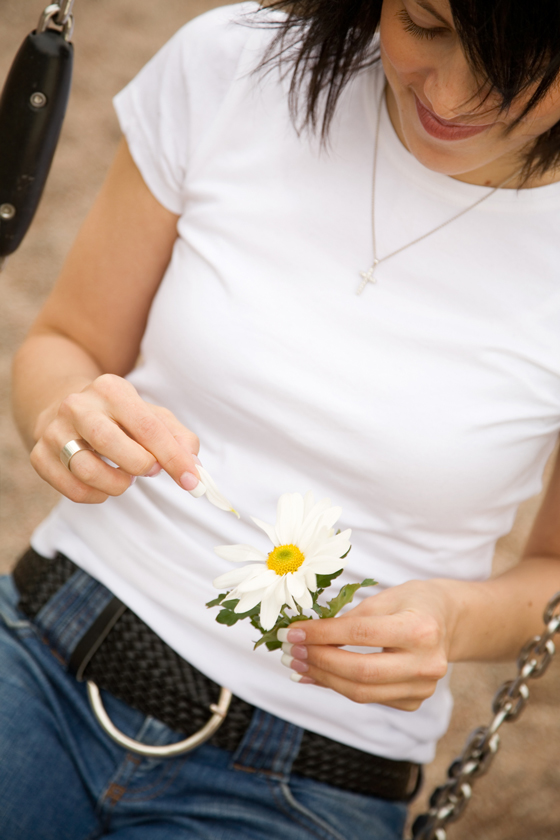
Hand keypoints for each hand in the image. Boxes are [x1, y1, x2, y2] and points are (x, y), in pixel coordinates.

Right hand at [30, 373, 199, 503]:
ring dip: (117, 484)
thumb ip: (177, 438)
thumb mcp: (151, 415)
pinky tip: (104, 484)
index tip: (192, 480)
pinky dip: (97, 495)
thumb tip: (193, 466)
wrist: (64, 407)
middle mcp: (77, 406)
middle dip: (139, 465)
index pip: (147, 426)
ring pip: (87, 470)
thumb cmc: (118, 417)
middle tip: (150, 470)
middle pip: (111, 444)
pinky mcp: (40, 456)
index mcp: (111, 389)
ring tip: (125, 477)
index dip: (173, 457)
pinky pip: (73, 489)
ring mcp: (54, 431)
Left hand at [280, 580, 452, 710]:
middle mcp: (426, 663)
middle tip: (290, 652)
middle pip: (360, 671)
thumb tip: (308, 636)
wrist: (448, 622)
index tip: (294, 632)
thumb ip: (351, 617)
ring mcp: (422, 688)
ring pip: (361, 692)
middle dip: (319, 661)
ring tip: (297, 665)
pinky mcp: (413, 702)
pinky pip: (368, 698)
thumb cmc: (414, 603)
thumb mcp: (386, 597)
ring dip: (323, 679)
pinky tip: (317, 675)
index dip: (322, 634)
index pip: (361, 634)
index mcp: (421, 629)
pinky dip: (338, 687)